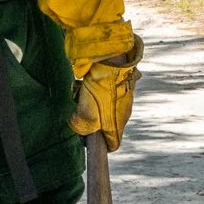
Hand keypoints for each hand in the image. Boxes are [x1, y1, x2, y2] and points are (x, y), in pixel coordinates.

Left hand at [66, 19, 142, 149]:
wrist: (111, 59)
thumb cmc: (100, 89)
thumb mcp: (86, 114)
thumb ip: (81, 127)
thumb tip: (79, 129)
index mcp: (119, 124)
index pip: (113, 144)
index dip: (99, 144)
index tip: (87, 137)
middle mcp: (124, 112)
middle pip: (106, 125)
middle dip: (91, 120)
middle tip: (80, 111)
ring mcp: (123, 96)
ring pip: (102, 106)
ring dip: (90, 102)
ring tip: (81, 93)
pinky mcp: (120, 83)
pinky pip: (104, 91)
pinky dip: (94, 89)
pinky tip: (86, 82)